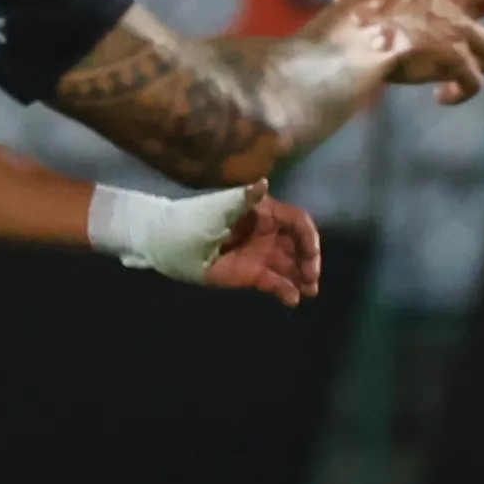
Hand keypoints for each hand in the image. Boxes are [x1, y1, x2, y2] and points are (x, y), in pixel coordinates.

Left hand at [205, 187, 322, 303]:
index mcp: (266, 214)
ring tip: (309, 292)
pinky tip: (292, 300)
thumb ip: (246, 197)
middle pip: (300, 246)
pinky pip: (276, 283)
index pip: (298, 222)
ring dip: (303, 278)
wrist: (172, 243)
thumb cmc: (198, 219)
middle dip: (309, 262)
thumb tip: (263, 183)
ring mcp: (262, 255)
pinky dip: (286, 291)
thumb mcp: (222, 205)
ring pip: (291, 266)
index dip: (308, 236)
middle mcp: (270, 234)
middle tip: (311, 278)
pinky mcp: (253, 275)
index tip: (311, 252)